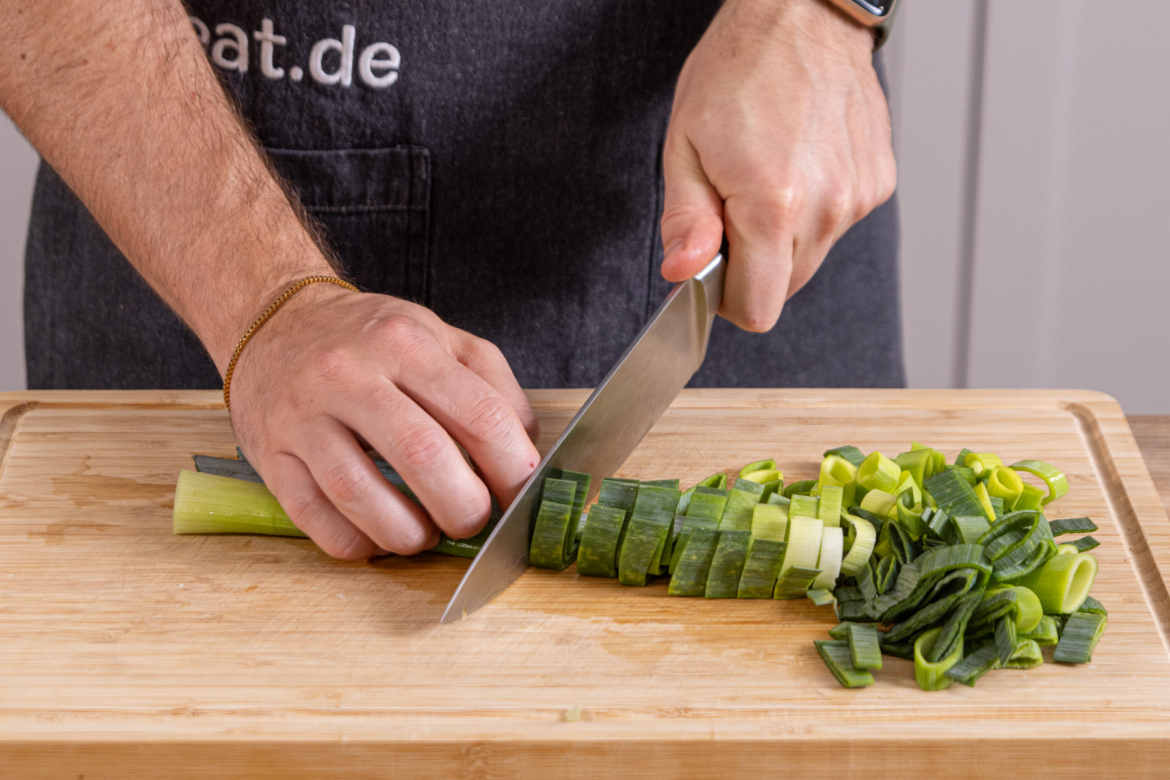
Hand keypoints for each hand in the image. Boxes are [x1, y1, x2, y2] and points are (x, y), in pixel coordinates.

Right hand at [229, 286, 541, 559]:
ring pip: (361, 495)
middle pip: (424, 458)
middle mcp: (350, 374)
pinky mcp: (270, 455)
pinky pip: (315, 519)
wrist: (275, 324)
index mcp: (407, 343)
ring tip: (424, 534)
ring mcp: (303, 416)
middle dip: (464, 509)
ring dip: (408, 534)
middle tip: (472, 520)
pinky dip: (356, 543)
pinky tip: (377, 536)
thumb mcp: (442, 338)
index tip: (520, 495)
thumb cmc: (371, 341)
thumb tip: (526, 454)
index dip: (514, 470)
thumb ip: (494, 388)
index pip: (481, 417)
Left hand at [660, 0, 895, 330]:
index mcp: (773, 204)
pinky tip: (799, 162)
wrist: (801, 15)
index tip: (713, 268)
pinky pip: (837, 224)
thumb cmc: (738, 71)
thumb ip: (686, 220)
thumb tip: (682, 272)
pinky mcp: (878, 182)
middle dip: (753, 264)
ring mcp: (858, 195)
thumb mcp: (685, 145)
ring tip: (766, 175)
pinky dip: (813, 209)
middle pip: (786, 288)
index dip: (727, 298)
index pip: (758, 307)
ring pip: (811, 257)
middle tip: (732, 207)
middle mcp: (826, 206)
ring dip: (784, 236)